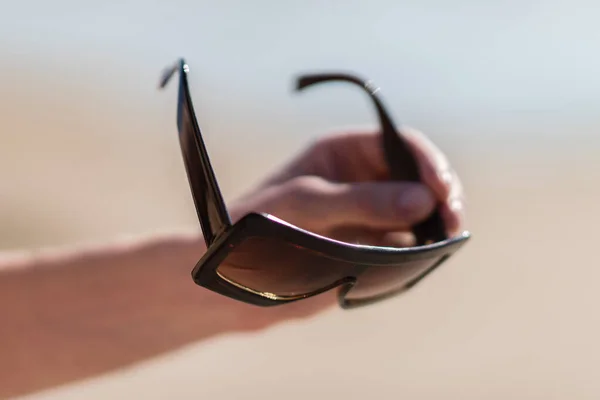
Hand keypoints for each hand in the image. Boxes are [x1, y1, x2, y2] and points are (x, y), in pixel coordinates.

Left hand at [225, 127, 465, 327]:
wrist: (239, 276)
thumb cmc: (259, 225)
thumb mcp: (306, 205)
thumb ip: (362, 202)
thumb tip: (424, 200)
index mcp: (344, 153)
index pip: (400, 144)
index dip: (427, 162)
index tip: (442, 189)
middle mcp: (362, 179)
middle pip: (418, 175)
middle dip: (441, 193)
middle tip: (453, 219)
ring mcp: (370, 214)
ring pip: (419, 210)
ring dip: (438, 221)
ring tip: (447, 237)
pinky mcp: (372, 246)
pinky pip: (409, 242)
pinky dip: (423, 246)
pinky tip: (428, 254)